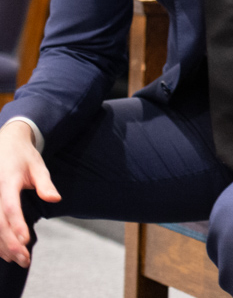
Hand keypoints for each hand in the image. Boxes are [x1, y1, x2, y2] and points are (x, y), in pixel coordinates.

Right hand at [0, 121, 59, 266]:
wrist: (5, 144)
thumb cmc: (24, 157)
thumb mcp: (38, 165)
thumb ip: (45, 183)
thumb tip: (55, 199)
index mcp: (7, 181)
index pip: (9, 207)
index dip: (16, 225)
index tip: (25, 241)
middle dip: (10, 243)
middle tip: (24, 259)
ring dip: (2, 246)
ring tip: (18, 260)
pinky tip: (5, 253)